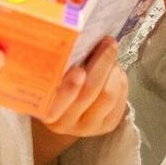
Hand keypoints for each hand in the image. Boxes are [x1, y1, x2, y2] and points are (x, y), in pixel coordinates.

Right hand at [29, 38, 128, 164]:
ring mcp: (87, 127)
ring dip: (113, 70)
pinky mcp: (106, 126)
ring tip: (110, 55)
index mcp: (45, 111)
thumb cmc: (55, 84)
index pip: (57, 103)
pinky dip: (120, 80)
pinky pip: (120, 100)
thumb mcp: (49, 76)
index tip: (78, 70)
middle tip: (108, 42)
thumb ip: (56, 64)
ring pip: (108, 95)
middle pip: (89, 92)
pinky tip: (114, 71)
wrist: (64, 110)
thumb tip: (73, 37)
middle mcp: (64, 123)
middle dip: (102, 63)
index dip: (69, 89)